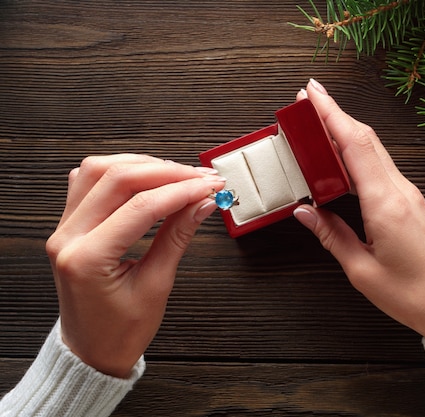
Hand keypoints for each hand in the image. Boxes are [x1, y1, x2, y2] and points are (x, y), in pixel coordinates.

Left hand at [46, 154, 224, 376]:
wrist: (93, 351)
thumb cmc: (119, 331)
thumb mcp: (156, 286)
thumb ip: (177, 237)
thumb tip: (201, 204)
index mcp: (86, 259)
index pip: (140, 206)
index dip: (181, 191)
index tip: (209, 187)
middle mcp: (67, 237)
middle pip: (116, 178)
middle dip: (166, 172)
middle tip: (200, 177)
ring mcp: (64, 229)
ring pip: (99, 170)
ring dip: (142, 166)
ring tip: (177, 175)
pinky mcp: (70, 225)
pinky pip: (88, 182)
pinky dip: (119, 172)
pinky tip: (143, 177)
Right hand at [294, 80, 424, 341]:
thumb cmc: (413, 296)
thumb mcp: (362, 270)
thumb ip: (332, 235)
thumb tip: (305, 211)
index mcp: (386, 204)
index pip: (354, 146)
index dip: (331, 115)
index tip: (310, 93)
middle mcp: (400, 191)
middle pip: (366, 140)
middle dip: (335, 114)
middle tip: (307, 100)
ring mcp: (410, 195)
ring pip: (375, 151)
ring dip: (347, 132)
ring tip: (319, 124)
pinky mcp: (412, 203)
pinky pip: (383, 168)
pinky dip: (359, 154)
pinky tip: (344, 158)